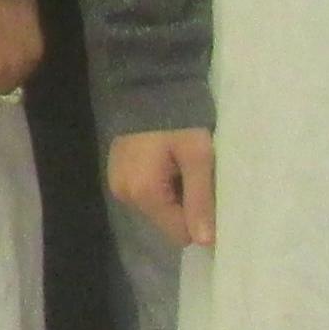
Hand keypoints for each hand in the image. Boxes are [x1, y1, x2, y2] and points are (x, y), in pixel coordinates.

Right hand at [109, 129, 216, 248]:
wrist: (150, 87)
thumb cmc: (179, 121)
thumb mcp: (198, 156)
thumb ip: (201, 199)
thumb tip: (206, 242)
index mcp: (144, 193)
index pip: (180, 233)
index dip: (200, 218)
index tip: (211, 195)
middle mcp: (125, 195)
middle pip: (167, 222)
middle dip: (185, 205)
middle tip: (195, 175)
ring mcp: (118, 185)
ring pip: (157, 209)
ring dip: (173, 195)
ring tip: (180, 166)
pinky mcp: (117, 175)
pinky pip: (146, 195)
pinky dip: (161, 186)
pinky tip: (167, 164)